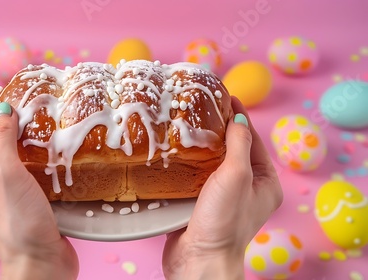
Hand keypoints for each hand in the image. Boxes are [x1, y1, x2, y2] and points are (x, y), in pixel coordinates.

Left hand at [0, 103, 78, 279]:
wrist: (42, 262)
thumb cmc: (18, 221)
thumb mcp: (6, 174)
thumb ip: (2, 139)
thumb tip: (3, 110)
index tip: (5, 97)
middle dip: (9, 129)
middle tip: (27, 108)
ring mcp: (3, 197)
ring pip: (13, 161)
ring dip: (25, 144)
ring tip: (41, 125)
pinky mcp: (24, 203)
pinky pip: (27, 174)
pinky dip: (36, 161)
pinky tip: (50, 151)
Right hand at [162, 97, 282, 278]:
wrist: (198, 260)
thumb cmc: (223, 221)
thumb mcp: (236, 176)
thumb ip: (239, 145)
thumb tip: (239, 118)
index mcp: (265, 182)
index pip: (253, 139)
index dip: (240, 116)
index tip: (226, 95)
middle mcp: (247, 188)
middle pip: (234, 149)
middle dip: (220, 128)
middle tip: (203, 106)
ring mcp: (224, 196)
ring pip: (214, 162)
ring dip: (203, 144)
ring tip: (189, 122)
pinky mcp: (202, 203)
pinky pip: (199, 175)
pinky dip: (191, 161)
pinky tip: (179, 150)